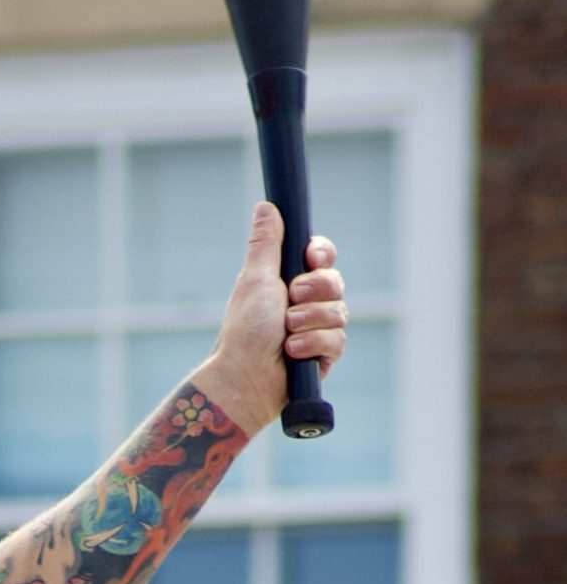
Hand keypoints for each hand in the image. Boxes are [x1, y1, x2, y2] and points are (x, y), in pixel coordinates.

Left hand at [197, 202, 347, 437]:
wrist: (243, 377)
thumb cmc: (244, 330)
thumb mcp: (256, 279)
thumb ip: (266, 244)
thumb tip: (267, 206)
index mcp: (291, 281)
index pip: (323, 256)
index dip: (321, 254)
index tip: (310, 257)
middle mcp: (307, 303)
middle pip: (336, 281)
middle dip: (314, 291)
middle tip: (290, 301)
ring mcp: (318, 329)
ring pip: (340, 312)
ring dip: (309, 321)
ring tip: (286, 334)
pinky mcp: (325, 356)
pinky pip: (338, 340)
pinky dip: (314, 345)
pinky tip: (293, 353)